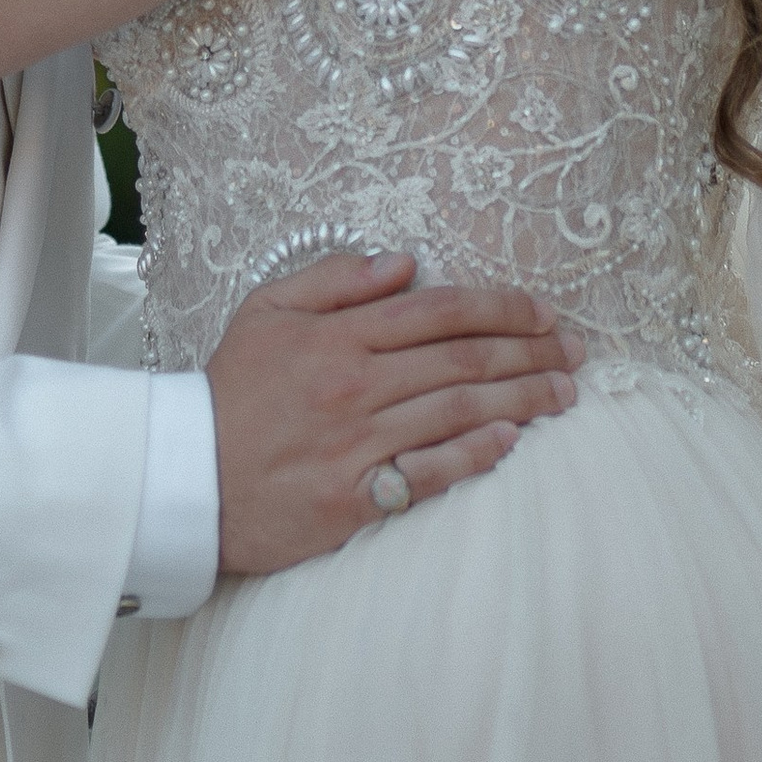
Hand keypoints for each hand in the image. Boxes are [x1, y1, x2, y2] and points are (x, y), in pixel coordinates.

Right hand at [206, 252, 582, 577]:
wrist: (186, 477)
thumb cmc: (231, 392)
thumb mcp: (266, 311)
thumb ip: (334, 280)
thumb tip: (404, 263)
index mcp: (337, 336)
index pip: (437, 310)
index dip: (499, 306)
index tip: (542, 310)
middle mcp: (355, 385)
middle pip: (462, 359)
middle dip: (529, 351)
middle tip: (575, 351)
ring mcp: (358, 443)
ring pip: (458, 411)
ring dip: (522, 400)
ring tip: (565, 394)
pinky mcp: (355, 498)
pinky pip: (430, 473)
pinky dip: (475, 455)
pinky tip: (511, 442)